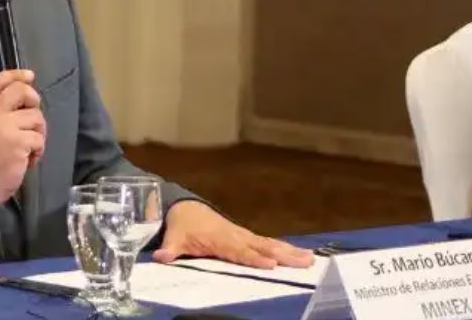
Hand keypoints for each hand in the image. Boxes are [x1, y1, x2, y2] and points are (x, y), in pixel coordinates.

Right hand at [0, 69, 46, 203]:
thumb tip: (20, 100)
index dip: (15, 75)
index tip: (29, 76)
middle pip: (22, 91)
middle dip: (34, 101)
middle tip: (33, 118)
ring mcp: (6, 126)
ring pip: (36, 117)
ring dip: (38, 133)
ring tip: (30, 148)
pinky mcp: (19, 142)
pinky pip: (39, 138)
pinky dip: (38, 151)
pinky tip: (29, 160)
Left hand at [152, 201, 313, 268]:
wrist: (184, 208)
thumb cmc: (181, 225)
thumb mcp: (174, 237)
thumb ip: (170, 249)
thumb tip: (161, 256)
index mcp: (219, 238)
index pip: (239, 250)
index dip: (253, 257)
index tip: (270, 264)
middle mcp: (235, 235)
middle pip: (261, 246)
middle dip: (282, 254)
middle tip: (303, 261)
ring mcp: (243, 234)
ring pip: (269, 243)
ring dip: (289, 251)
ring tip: (310, 259)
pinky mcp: (247, 236)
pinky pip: (268, 242)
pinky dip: (285, 247)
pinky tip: (301, 254)